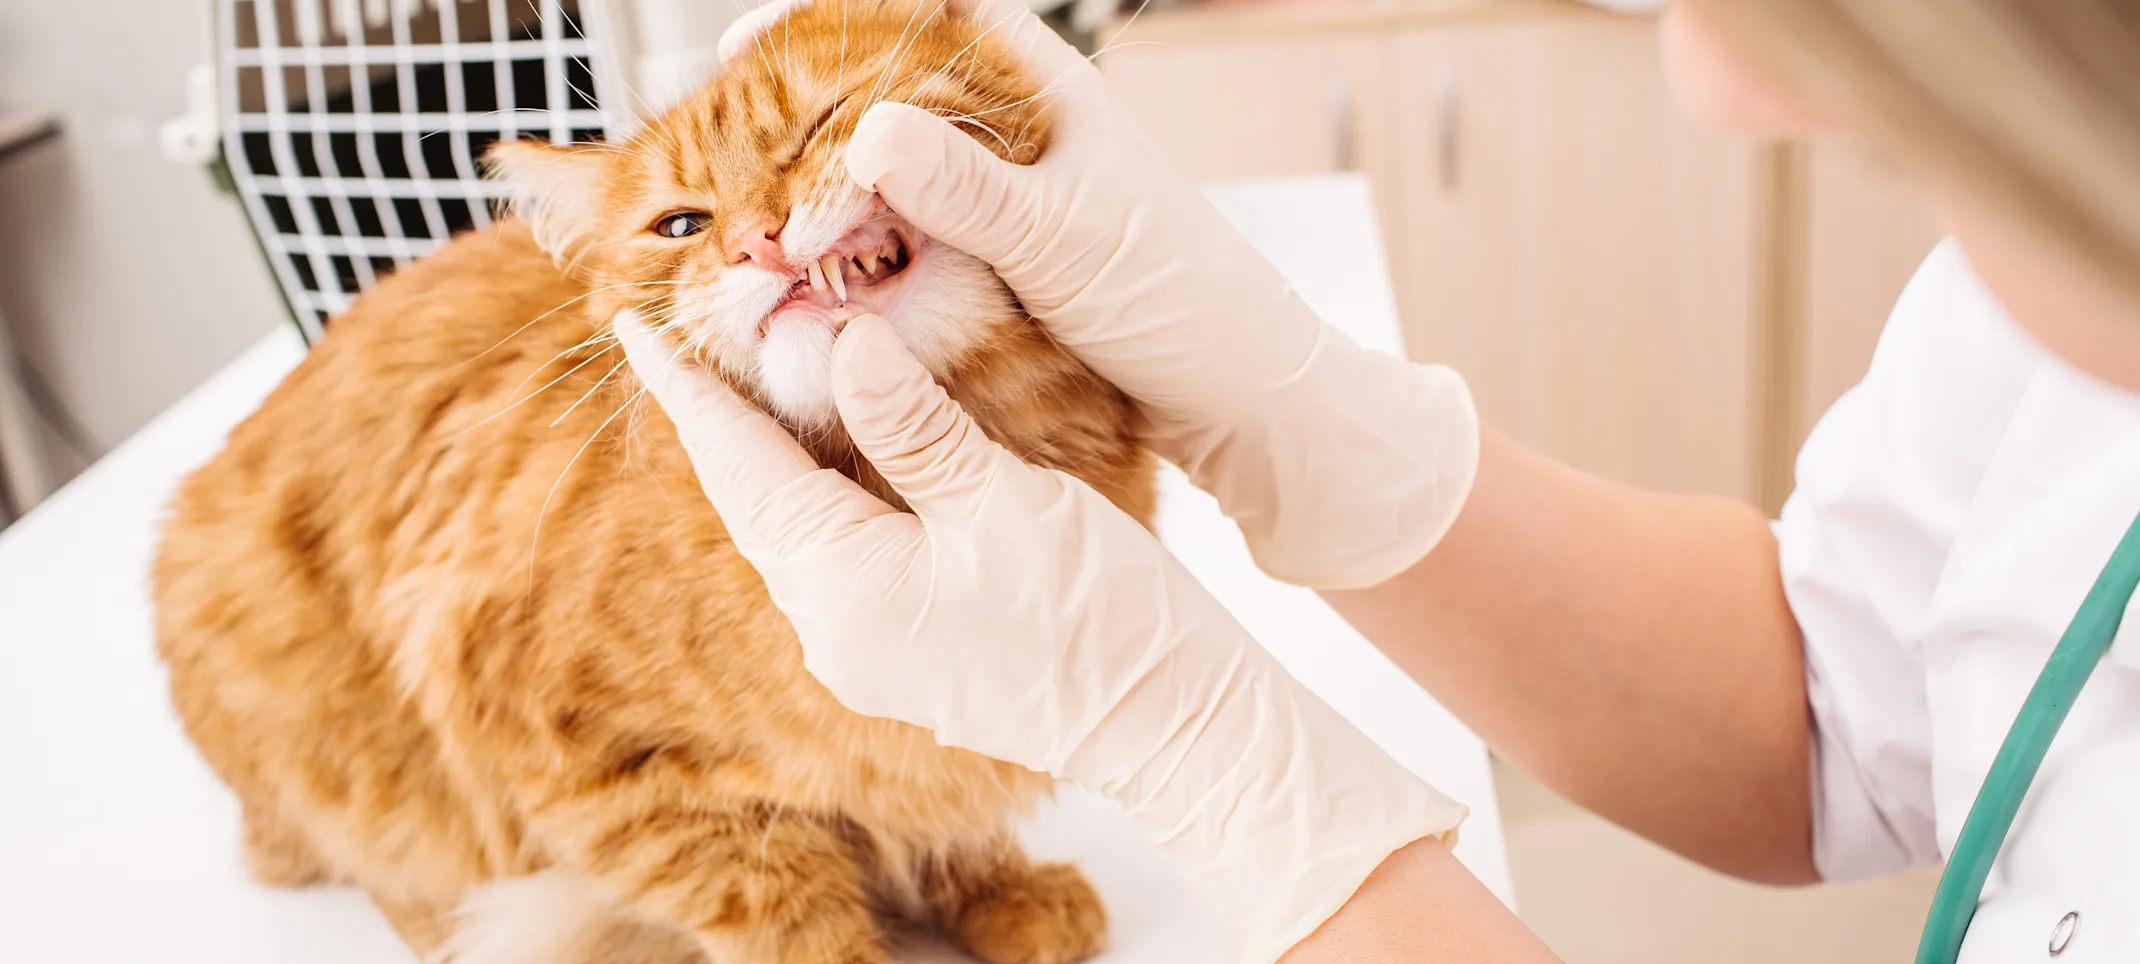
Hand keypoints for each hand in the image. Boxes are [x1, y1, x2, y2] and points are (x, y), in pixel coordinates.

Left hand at [617, 309, 1466, 963]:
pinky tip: (834, 451)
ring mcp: (864, 652)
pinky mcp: (904, 655)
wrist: (1171, 723)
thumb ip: (910, 423)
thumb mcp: (1002, 497)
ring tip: (751, 378)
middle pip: (755, 502)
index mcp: (843, 587)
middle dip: (722, 419)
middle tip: (689, 335)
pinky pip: (835, 557)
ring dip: (772, 455)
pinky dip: (823, 495)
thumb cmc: (1099, 614)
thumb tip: (842, 343)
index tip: (635, 330)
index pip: (740, 468)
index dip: (690, 393)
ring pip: (793, 531)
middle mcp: (831, 630)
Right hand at [718, 0, 1479, 588]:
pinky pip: (908, 247)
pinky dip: (856, 259)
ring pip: (889, 178)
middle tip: (727, 152)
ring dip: (822, 197)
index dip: (834, 22)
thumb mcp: (1068, 241)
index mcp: (1045, 91)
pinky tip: (809, 284)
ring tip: (752, 227)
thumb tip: (871, 132)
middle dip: (804, 119)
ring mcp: (1007, 206)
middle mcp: (1018, 138)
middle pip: (888, 97)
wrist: (1247, 407)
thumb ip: (967, 190)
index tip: (749, 44)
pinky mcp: (1001, 270)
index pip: (926, 17)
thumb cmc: (1189, 306)